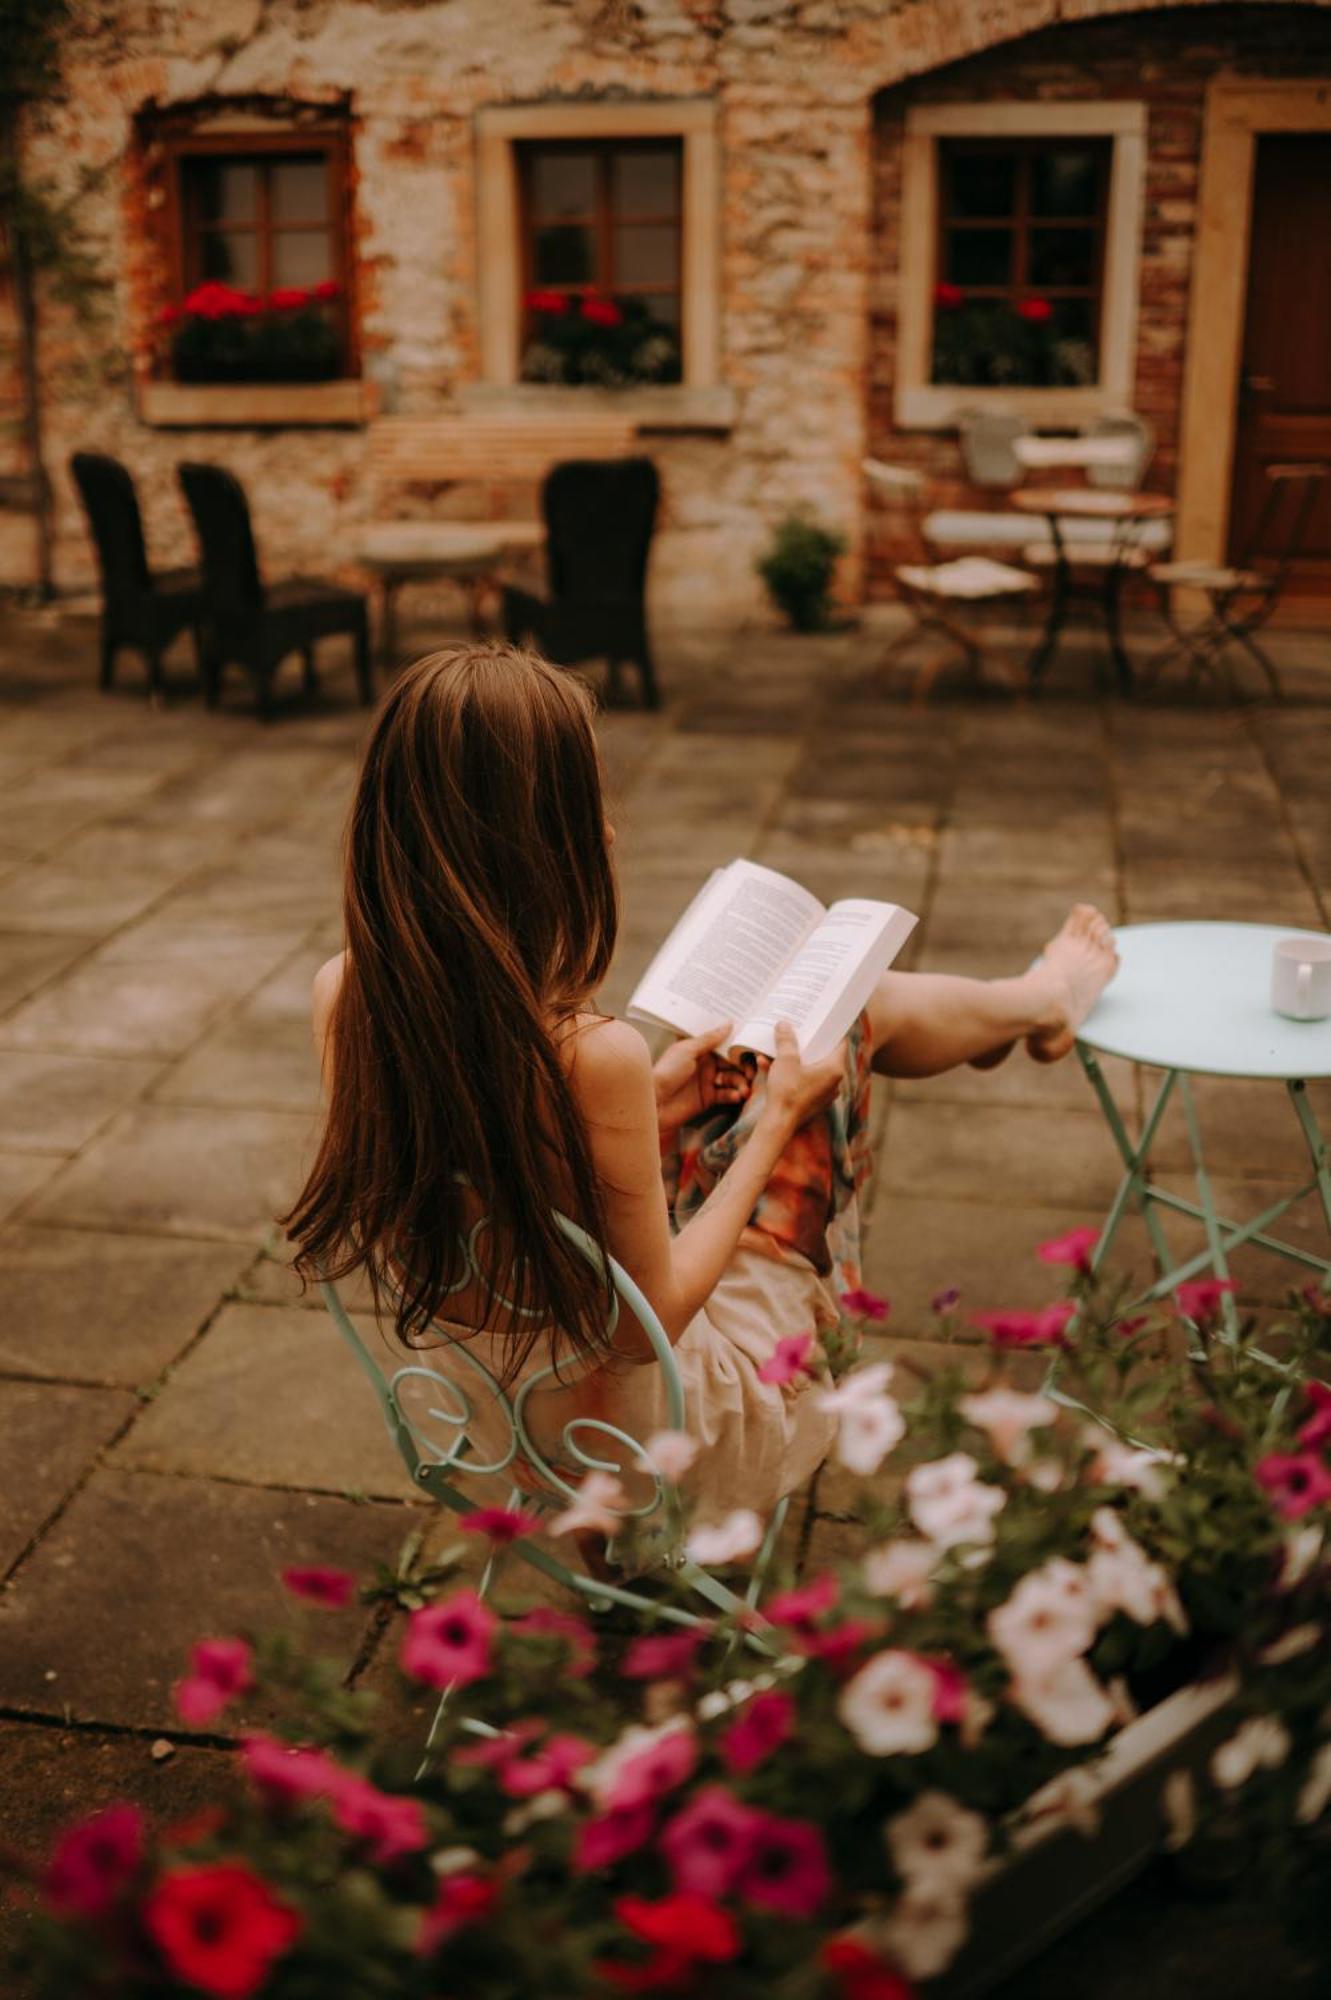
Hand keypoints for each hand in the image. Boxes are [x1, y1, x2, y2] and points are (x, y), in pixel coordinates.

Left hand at [653, 1022, 751, 1134]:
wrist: (655, 1102)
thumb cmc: (666, 1072)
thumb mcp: (687, 1050)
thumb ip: (710, 1038)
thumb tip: (728, 1023)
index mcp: (699, 1048)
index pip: (724, 1044)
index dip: (738, 1044)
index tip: (753, 1044)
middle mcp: (705, 1063)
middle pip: (732, 1062)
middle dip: (744, 1066)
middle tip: (752, 1071)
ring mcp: (707, 1081)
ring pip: (733, 1079)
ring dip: (741, 1083)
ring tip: (744, 1088)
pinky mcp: (708, 1098)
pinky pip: (727, 1094)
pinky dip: (734, 1095)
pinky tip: (737, 1096)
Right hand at [760, 1020, 845, 1135]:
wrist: (779, 1123)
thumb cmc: (787, 1092)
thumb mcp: (785, 1061)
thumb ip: (786, 1041)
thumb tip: (784, 1024)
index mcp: (834, 1069)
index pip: (841, 1044)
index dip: (830, 1032)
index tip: (821, 1022)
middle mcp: (834, 1082)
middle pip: (823, 1056)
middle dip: (807, 1044)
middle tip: (797, 1032)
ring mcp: (824, 1094)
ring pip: (809, 1069)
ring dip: (793, 1059)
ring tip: (776, 1050)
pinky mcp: (812, 1102)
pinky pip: (802, 1082)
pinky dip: (789, 1074)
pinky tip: (767, 1066)